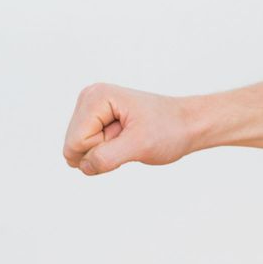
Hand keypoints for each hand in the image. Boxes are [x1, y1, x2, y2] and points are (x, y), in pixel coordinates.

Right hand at [62, 83, 196, 174]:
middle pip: (74, 147)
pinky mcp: (97, 120)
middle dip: (103, 152)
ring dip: (106, 153)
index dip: (102, 151)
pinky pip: (89, 150)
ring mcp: (91, 110)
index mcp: (96, 97)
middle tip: (131, 139)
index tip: (129, 138)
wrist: (188, 124)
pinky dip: (108, 152)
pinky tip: (126, 140)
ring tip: (130, 138)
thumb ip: (108, 157)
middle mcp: (88, 98)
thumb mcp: (141, 145)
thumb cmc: (170, 129)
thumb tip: (83, 167)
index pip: (76, 142)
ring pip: (80, 151)